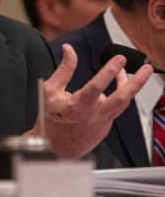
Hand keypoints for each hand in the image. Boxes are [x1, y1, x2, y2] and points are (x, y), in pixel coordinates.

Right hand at [25, 43, 151, 158]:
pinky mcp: (105, 129)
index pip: (98, 85)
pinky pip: (113, 111)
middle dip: (137, 82)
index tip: (119, 58)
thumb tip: (69, 50)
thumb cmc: (49, 118)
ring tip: (127, 75)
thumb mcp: (50, 90)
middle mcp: (93, 115)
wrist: (52, 146)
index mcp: (78, 105)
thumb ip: (64, 69)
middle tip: (146, 69)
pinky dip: (114, 100)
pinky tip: (109, 94)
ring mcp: (102, 123)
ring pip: (122, 104)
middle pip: (122, 98)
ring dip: (128, 88)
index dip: (110, 70)